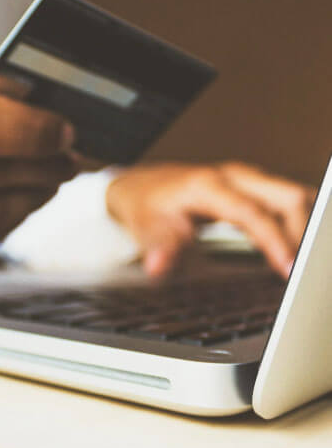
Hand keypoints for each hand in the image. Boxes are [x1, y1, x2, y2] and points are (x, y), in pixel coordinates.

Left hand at [106, 162, 315, 277]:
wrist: (142, 186)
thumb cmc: (146, 205)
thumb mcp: (146, 227)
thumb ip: (158, 247)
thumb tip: (157, 267)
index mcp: (207, 185)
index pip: (252, 212)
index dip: (274, 240)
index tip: (288, 268)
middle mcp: (232, 176)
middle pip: (286, 196)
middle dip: (301, 232)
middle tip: (302, 270)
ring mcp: (244, 178)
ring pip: (291, 195)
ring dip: (303, 226)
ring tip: (305, 261)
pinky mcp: (250, 186)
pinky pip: (285, 201)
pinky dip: (296, 222)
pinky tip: (297, 245)